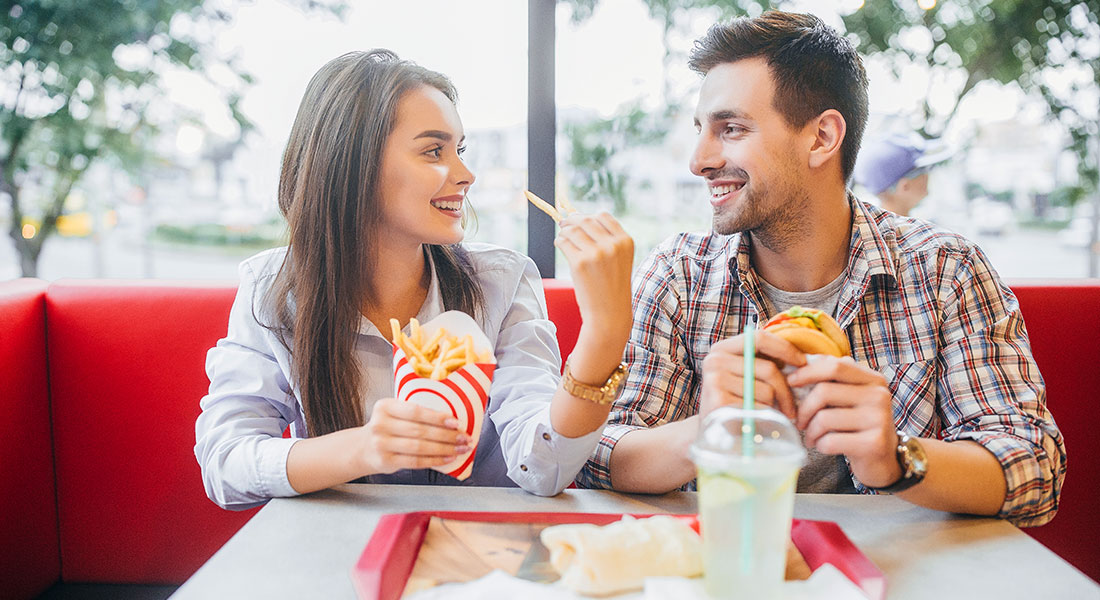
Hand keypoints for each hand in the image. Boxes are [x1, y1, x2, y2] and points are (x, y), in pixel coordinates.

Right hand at [356, 398, 470, 475]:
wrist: (363, 448)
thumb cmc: (387, 428)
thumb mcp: (394, 413)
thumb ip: (415, 414)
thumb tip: (452, 420)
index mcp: (385, 406)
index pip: (415, 411)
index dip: (437, 417)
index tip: (456, 422)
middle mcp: (380, 424)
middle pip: (420, 431)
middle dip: (446, 435)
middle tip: (464, 437)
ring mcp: (381, 444)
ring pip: (419, 447)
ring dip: (444, 449)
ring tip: (460, 448)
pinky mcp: (385, 461)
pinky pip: (415, 461)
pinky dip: (434, 460)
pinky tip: (447, 458)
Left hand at [555, 212, 633, 379]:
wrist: (609, 314)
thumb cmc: (612, 287)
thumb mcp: (620, 259)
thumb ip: (607, 240)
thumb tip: (580, 218)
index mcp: (625, 241)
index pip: (603, 216)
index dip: (589, 216)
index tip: (580, 220)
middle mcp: (612, 245)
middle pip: (586, 220)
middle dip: (572, 220)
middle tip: (565, 224)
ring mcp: (596, 253)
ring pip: (572, 229)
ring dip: (564, 231)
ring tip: (563, 237)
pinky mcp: (580, 263)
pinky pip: (564, 242)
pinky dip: (560, 241)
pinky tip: (561, 246)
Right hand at [700, 330, 805, 420]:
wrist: (711, 432)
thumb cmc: (734, 402)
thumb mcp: (743, 376)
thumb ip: (761, 362)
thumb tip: (800, 358)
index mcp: (721, 349)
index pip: (759, 338)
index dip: (785, 349)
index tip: (802, 363)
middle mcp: (715, 361)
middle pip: (769, 369)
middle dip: (786, 391)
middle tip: (791, 408)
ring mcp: (715, 381)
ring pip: (767, 391)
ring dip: (774, 407)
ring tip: (766, 416)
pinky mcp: (719, 402)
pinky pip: (760, 408)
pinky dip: (765, 418)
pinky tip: (758, 424)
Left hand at [788, 356, 901, 487]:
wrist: (884, 460)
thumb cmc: (858, 425)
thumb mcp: (851, 397)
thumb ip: (832, 379)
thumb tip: (798, 364)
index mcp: (873, 380)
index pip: (834, 366)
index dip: (807, 372)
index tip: (790, 382)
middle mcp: (879, 396)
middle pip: (824, 392)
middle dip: (804, 409)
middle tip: (800, 421)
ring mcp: (878, 419)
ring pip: (824, 418)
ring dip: (811, 431)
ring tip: (812, 437)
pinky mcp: (873, 443)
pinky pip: (830, 441)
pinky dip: (820, 445)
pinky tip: (823, 446)